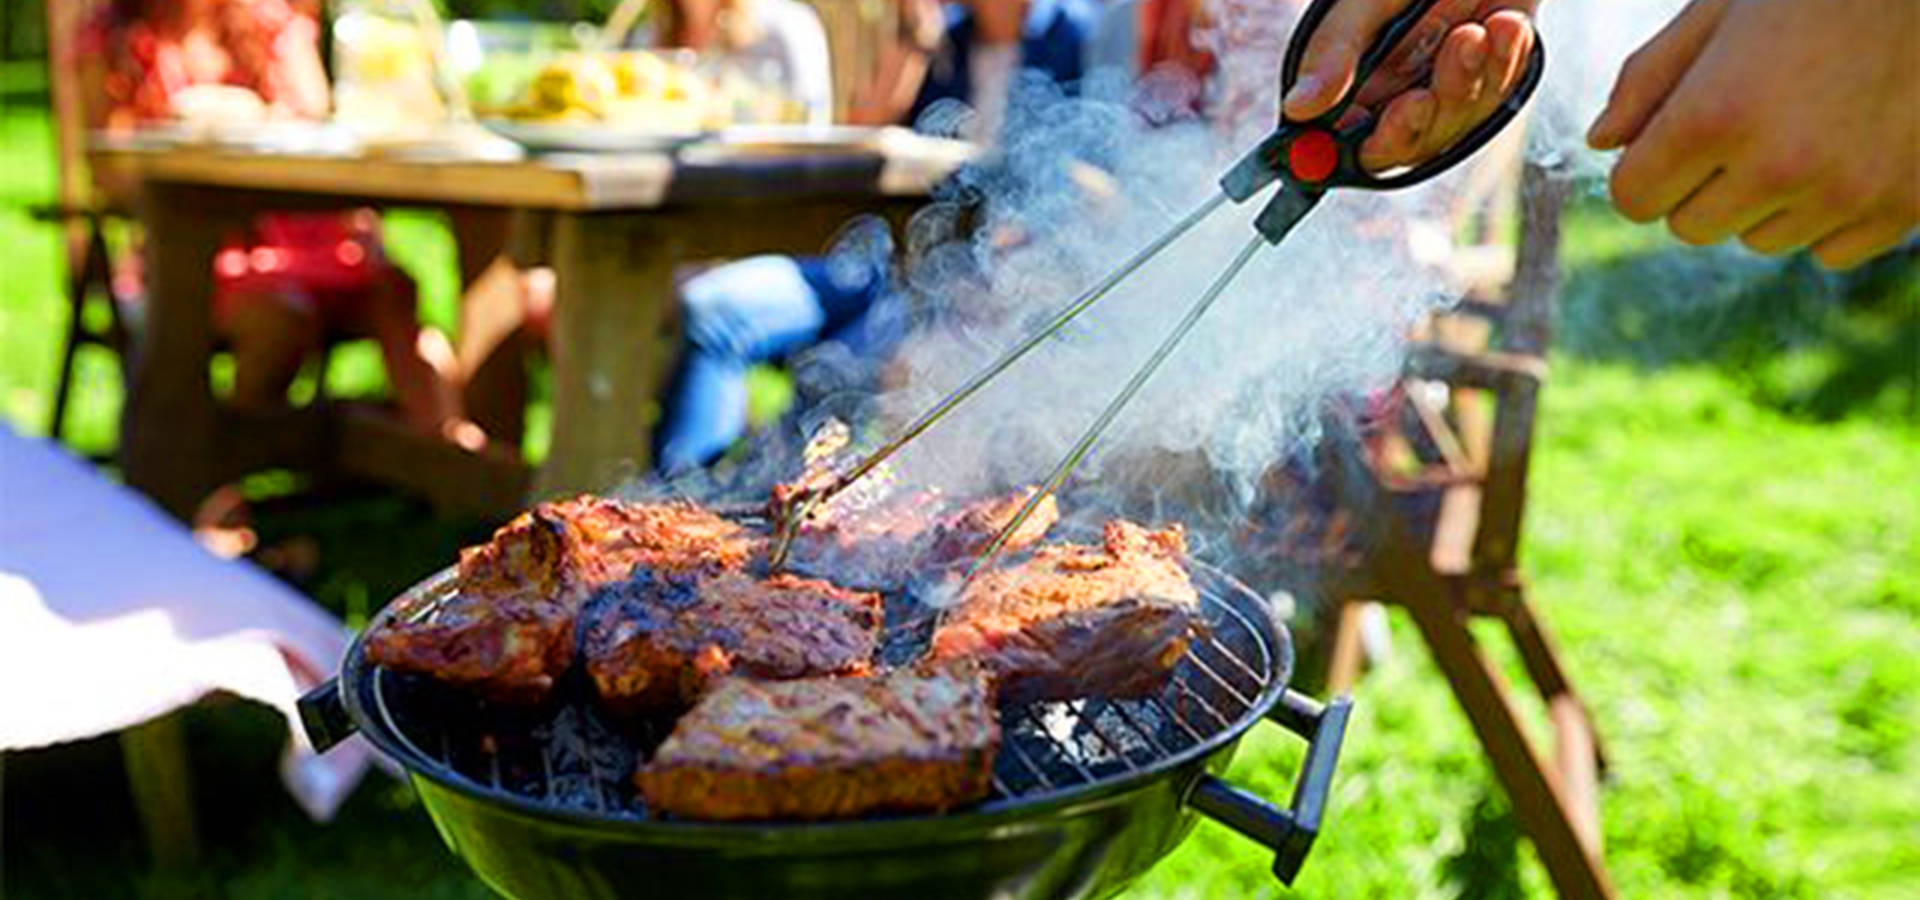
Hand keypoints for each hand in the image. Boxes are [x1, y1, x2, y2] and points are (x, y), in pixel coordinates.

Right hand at [1281, 0, 1539, 172]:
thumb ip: (1334, 53)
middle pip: (1408, 145)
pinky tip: (1503, 23)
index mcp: (1353, 86)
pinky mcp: (1491, 73)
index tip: (1392, 116)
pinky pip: (1500, 90)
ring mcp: (1444, 87)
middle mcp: (1395, 94)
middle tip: (1421, 94)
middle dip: (1419, 121)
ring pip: (1456, 121)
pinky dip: (1505, 62)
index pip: (1351, 144)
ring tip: (1473, 32)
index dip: (1365, 146)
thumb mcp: (1363, 1)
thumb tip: (1297, 109)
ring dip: (1465, 82)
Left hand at [1589, 0, 1919, 269]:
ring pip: (1761, 241)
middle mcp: (1779, 165)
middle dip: (1700, 186)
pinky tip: (1849, 152)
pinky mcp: (1904, 206)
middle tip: (1744, 125)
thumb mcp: (1720, 8)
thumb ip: (1650, 77)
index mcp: (1717, 113)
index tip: (1667, 143)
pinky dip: (1829, 216)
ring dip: (1766, 201)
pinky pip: (1830, 252)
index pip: (1634, 199)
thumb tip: (1602, 143)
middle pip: (1691, 228)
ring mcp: (1846, 192)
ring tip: (1804, 128)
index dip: (1643, 170)